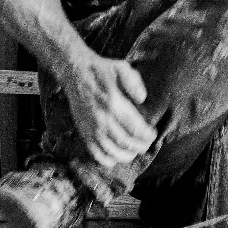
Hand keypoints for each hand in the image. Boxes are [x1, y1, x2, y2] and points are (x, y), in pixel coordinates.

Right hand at [61, 53, 154, 169]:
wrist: (75, 72)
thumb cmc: (102, 70)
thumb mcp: (121, 68)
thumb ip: (134, 82)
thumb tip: (142, 98)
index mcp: (114, 104)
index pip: (135, 129)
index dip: (147, 136)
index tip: (153, 134)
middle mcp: (102, 119)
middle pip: (126, 143)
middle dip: (140, 147)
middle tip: (146, 143)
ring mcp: (91, 128)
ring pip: (111, 152)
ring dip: (126, 155)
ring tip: (134, 151)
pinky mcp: (83, 132)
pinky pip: (95, 154)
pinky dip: (107, 160)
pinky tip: (116, 157)